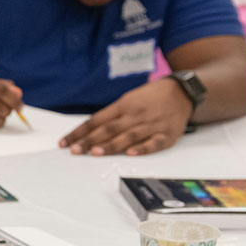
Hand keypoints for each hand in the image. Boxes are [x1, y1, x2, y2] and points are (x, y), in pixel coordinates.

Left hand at [60, 79, 192, 155]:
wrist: (181, 92)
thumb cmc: (150, 98)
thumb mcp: (128, 100)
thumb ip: (111, 116)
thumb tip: (89, 131)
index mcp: (123, 106)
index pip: (96, 120)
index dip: (80, 132)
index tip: (65, 143)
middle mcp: (135, 115)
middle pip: (109, 129)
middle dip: (90, 141)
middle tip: (75, 151)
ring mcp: (150, 125)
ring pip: (128, 136)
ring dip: (111, 145)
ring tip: (95, 153)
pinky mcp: (166, 135)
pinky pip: (153, 143)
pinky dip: (142, 148)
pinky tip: (130, 153)